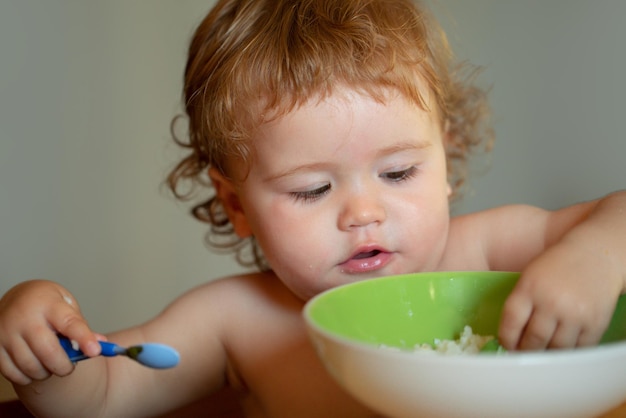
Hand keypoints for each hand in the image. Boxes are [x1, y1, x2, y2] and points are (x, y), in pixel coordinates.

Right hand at [0, 280, 101, 384]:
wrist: (17, 297)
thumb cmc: (45, 303)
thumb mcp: (66, 305)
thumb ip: (81, 326)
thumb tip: (100, 343)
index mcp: (48, 304)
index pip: (69, 323)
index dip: (84, 339)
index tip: (96, 351)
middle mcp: (24, 317)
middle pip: (48, 351)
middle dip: (64, 366)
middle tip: (69, 366)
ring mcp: (6, 332)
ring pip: (30, 366)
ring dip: (46, 372)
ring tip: (51, 363)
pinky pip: (13, 373)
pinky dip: (27, 376)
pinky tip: (34, 367)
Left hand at [498, 239, 622, 350]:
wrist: (595, 255)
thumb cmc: (557, 266)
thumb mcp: (530, 276)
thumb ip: (521, 302)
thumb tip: (511, 334)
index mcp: (530, 288)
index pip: (511, 321)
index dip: (507, 338)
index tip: (507, 345)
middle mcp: (552, 302)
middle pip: (533, 339)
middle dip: (525, 351)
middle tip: (523, 354)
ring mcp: (575, 314)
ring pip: (555, 349)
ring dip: (546, 354)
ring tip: (541, 353)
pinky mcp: (595, 323)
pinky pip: (578, 348)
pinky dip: (568, 352)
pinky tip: (561, 348)